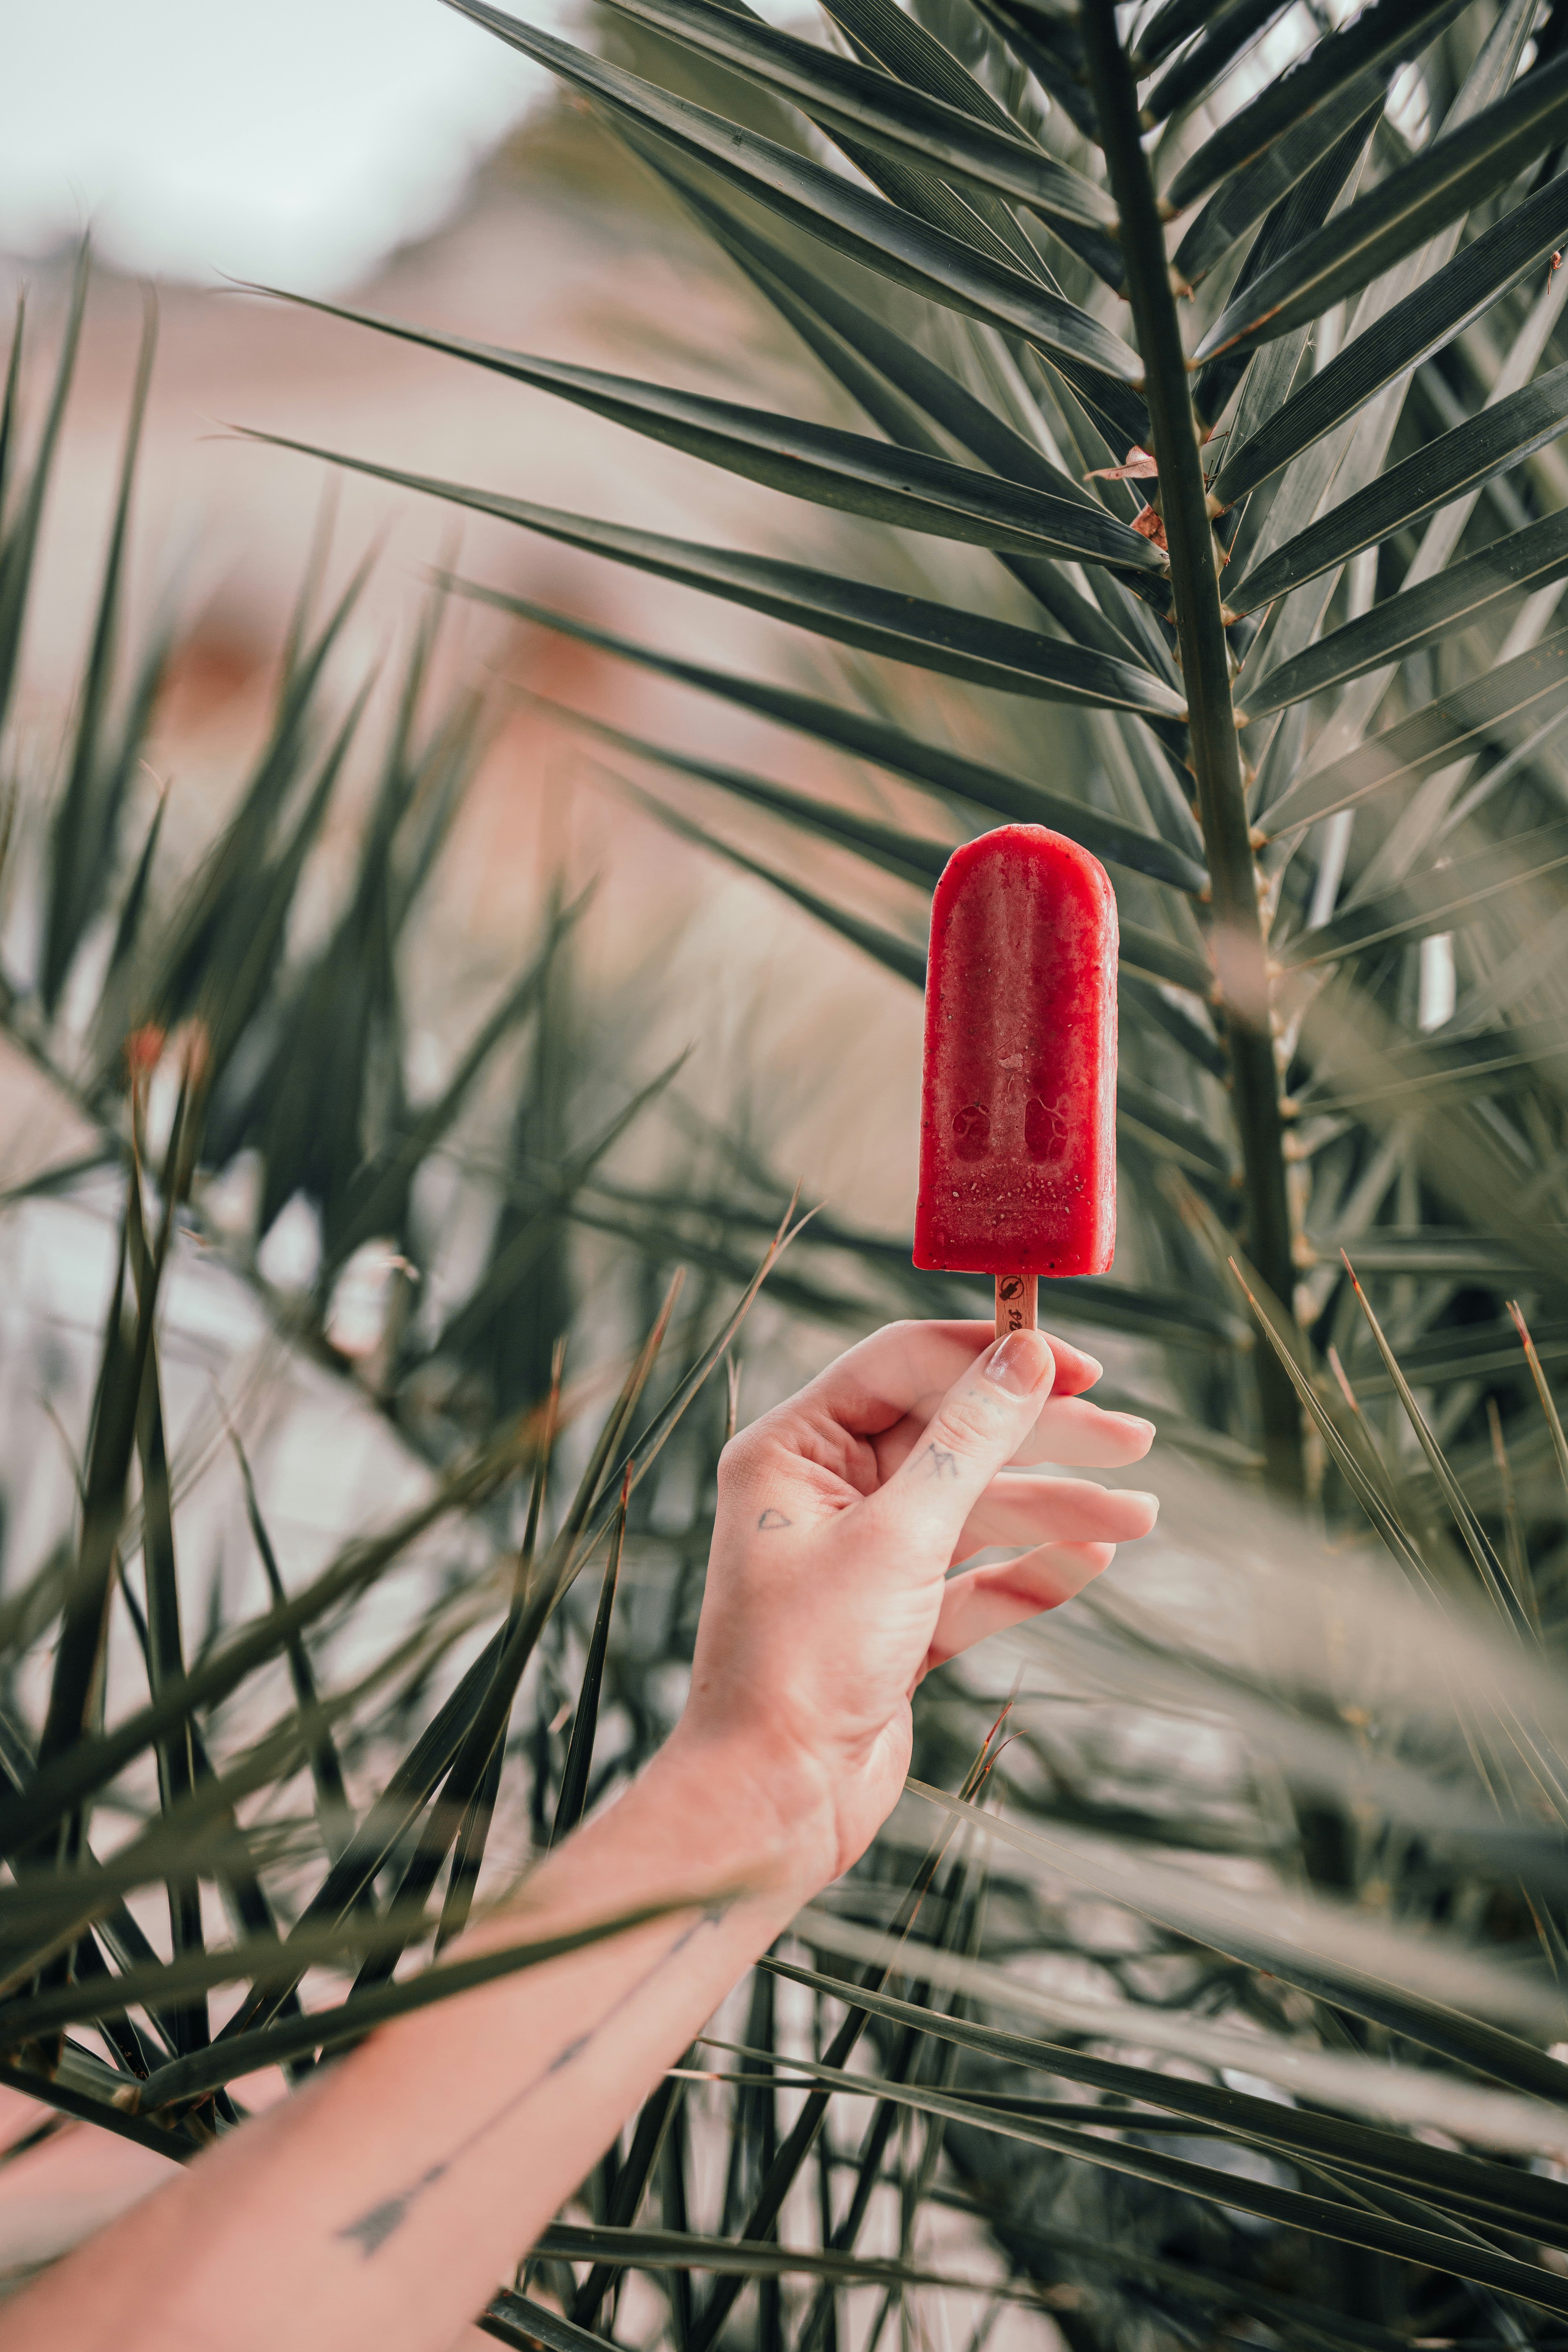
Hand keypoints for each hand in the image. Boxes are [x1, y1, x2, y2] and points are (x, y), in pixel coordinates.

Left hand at [670, 1319, 1156, 1893]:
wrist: (773, 1803)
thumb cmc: (806, 1662)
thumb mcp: (898, 1536)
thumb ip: (969, 1442)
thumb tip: (1027, 1354)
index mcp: (793, 1450)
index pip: (904, 1366)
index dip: (993, 1358)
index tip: (1080, 1367)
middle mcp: (822, 1493)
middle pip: (950, 1437)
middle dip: (1043, 1438)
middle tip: (1135, 1440)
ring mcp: (859, 1559)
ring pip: (972, 1510)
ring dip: (1054, 1510)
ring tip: (1139, 1517)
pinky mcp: (892, 1621)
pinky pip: (971, 1579)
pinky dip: (1027, 1571)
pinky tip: (1089, 1560)